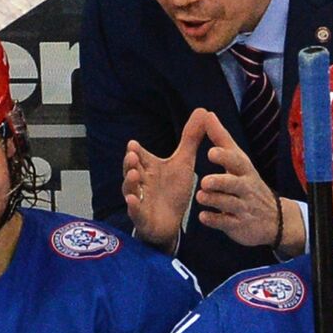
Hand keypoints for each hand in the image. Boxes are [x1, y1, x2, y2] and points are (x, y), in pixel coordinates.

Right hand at [122, 108, 209, 252]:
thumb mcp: (183, 162)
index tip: (133, 144)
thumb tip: (203, 110)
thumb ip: (191, 138)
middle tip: (131, 155)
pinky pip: (135, 212)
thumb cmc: (172, 190)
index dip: (135, 151)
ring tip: (132, 174)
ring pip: (129, 190)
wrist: (170, 222)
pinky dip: (133, 206)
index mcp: (148, 167)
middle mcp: (140, 182)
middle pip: (130, 170)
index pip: (139, 156)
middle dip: (129, 163)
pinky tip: (133, 201)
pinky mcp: (141, 217)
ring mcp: (139, 199)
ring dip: (129, 182)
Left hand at [194, 112, 300, 252]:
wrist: (274, 219)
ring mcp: (243, 208)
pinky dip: (214, 220)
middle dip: (221, 182)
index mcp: (244, 170)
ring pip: (228, 204)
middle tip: (205, 181)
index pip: (236, 161)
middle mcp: (245, 188)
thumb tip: (207, 114)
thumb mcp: (238, 160)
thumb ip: (221, 139)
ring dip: (214, 200)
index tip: (211, 151)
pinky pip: (226, 223)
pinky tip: (203, 216)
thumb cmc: (248, 183)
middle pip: (235, 184)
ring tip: (201, 196)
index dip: (225, 157)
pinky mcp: (238, 225)